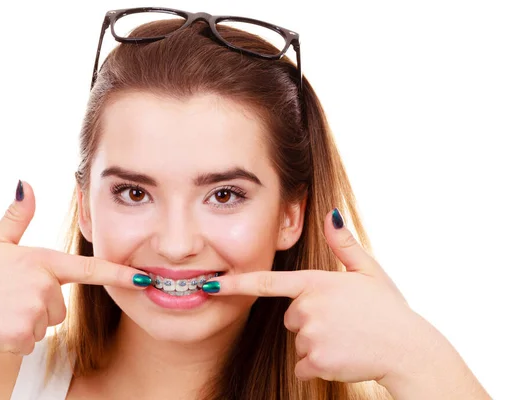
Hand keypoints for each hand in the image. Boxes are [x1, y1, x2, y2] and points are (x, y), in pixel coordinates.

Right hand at [0, 181, 149, 355]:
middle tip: (10, 297)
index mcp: (42, 261)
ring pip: (47, 323)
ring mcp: (34, 311)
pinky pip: (32, 341)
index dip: (119, 274)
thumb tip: (26, 184)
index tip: (145, 279)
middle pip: (61, 305)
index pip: (89, 269)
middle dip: (41, 305)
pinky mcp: (22, 335)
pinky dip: (17, 338)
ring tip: (3, 310)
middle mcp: (43, 285)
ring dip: (29, 321)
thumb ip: (18, 216)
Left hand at [203, 208, 433, 384]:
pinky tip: (343, 357)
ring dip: (316, 344)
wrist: (409, 350)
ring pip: (298, 342)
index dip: (236, 284)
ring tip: (346, 339)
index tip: (209, 285)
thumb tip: (330, 214)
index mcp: (316, 283)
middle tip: (342, 322)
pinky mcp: (316, 361)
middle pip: (290, 317)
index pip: (267, 282)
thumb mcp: (369, 271)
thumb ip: (344, 244)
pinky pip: (303, 366)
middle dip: (310, 321)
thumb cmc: (389, 310)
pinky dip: (319, 365)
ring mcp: (311, 335)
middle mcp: (309, 307)